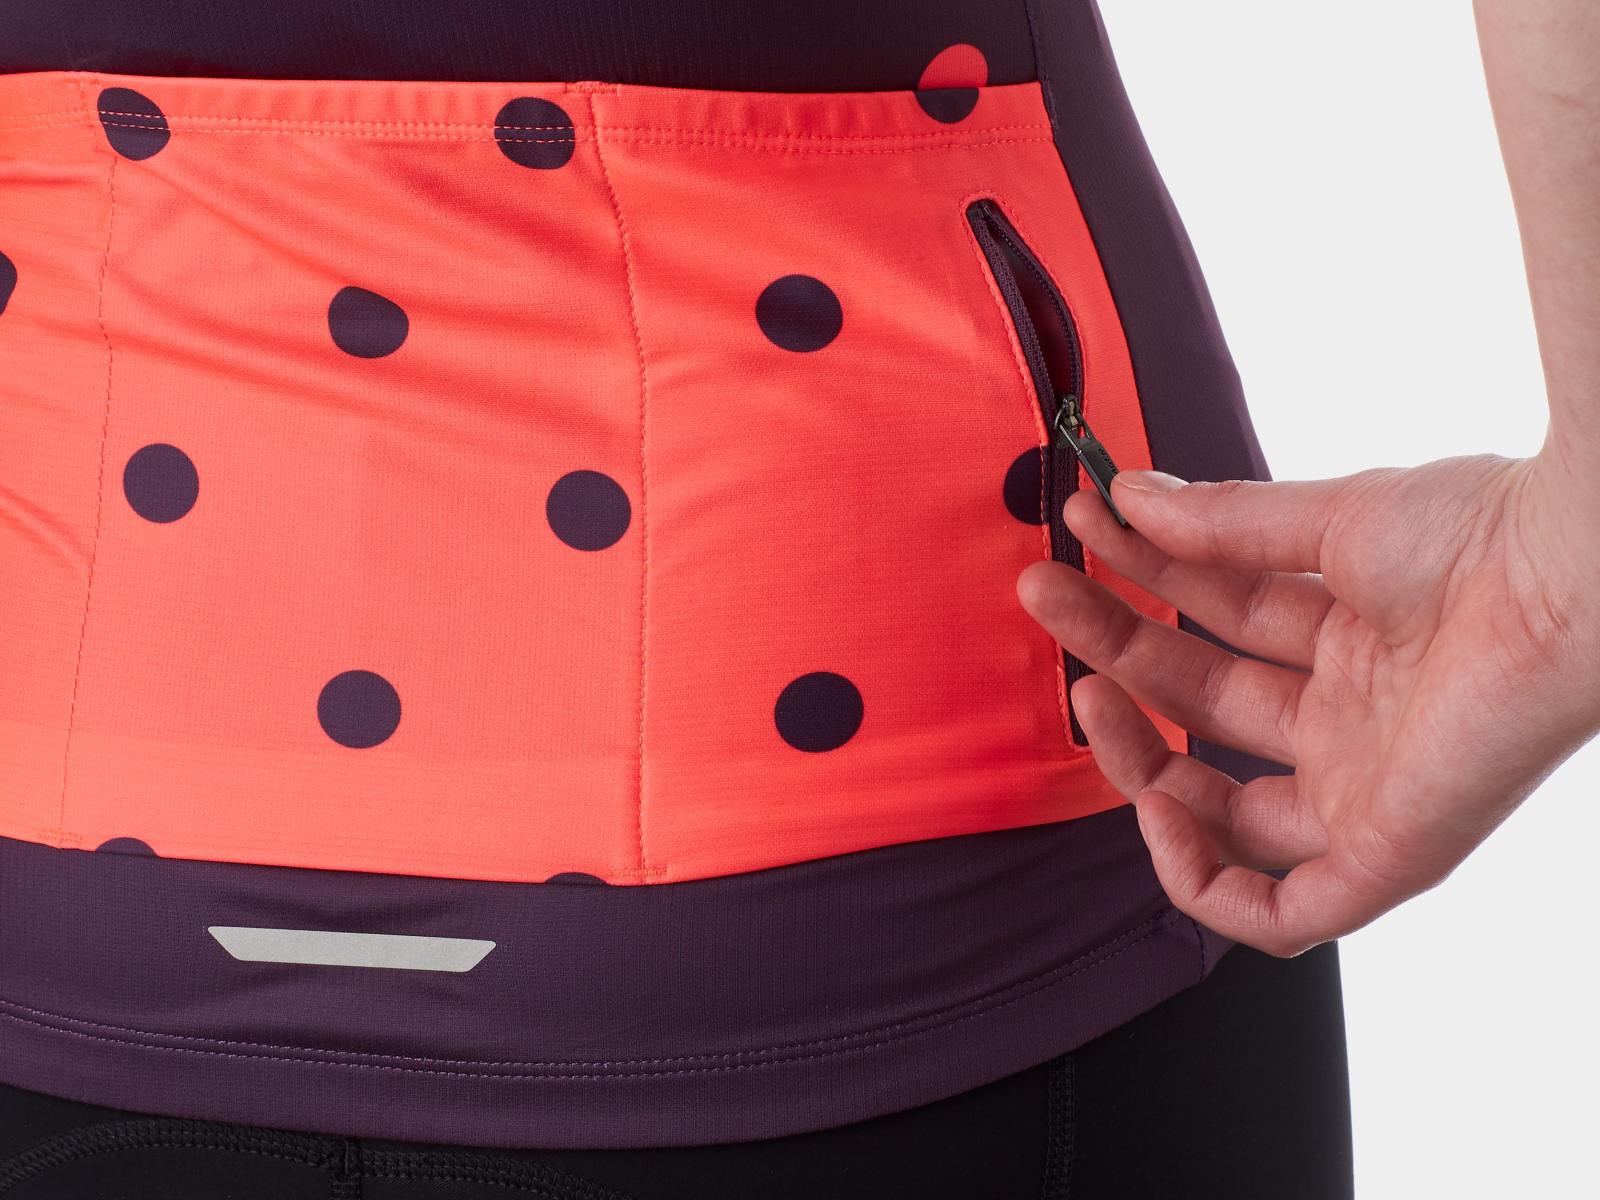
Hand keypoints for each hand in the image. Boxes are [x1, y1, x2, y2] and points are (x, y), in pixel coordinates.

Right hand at [1016, 451, 1599, 956]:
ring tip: (1086, 692)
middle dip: (1115, 646)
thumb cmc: (1481, 534)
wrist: (1570, 575)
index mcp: (1349, 635)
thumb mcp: (1326, 521)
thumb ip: (1220, 524)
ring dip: (1139, 758)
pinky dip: (1202, 879)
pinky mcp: (1387, 857)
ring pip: (1224, 814)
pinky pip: (1278, 913)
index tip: (1084, 526)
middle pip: (1201, 706)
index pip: (1214, 622)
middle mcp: (1354, 718)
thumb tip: (1125, 499)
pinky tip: (1153, 804)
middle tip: (1045, 591)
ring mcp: (1366, 790)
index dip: (1140, 577)